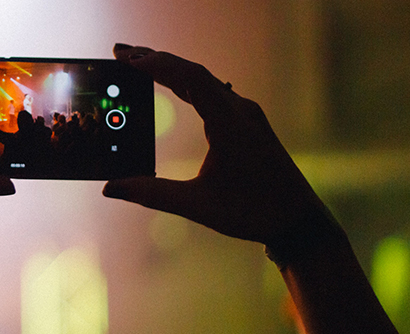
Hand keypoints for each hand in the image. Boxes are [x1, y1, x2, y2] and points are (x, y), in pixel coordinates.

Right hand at [103, 44, 338, 249]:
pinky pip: (214, 93)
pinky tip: (175, 86)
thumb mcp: (197, 205)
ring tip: (139, 64)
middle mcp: (241, 111)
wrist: (299, 221)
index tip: (126, 58)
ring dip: (172, 70)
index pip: (190, 78)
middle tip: (121, 52)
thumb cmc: (253, 212)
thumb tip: (110, 188)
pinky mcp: (248, 123)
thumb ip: (152, 194)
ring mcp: (247, 115)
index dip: (157, 64)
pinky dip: (188, 84)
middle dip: (156, 59)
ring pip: (205, 81)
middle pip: (194, 72)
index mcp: (230, 123)